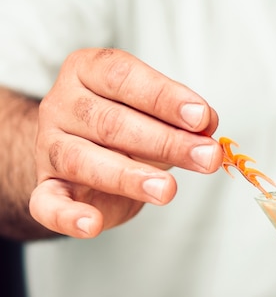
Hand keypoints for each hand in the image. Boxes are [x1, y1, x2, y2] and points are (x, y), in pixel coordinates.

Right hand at [29, 48, 221, 237]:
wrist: (88, 160)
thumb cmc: (128, 129)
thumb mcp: (158, 115)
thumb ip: (180, 117)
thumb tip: (207, 123)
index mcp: (87, 71)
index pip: (123, 77)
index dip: (165, 98)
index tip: (202, 118)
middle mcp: (61, 105)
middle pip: (111, 122)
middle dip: (166, 141)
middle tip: (206, 157)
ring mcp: (49, 147)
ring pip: (83, 160)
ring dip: (129, 177)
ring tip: (167, 189)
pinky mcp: (46, 188)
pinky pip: (48, 204)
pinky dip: (68, 217)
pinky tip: (91, 225)